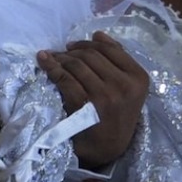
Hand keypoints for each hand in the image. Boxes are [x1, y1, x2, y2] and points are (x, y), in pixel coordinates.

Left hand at [38, 31, 148, 168]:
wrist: (106, 147)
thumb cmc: (115, 114)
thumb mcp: (127, 88)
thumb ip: (117, 60)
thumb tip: (98, 34)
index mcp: (138, 78)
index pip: (110, 49)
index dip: (88, 43)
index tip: (73, 45)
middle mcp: (124, 86)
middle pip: (90, 55)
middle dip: (71, 51)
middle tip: (60, 53)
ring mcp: (104, 95)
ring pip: (76, 64)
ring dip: (59, 58)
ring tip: (51, 58)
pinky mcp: (84, 104)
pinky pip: (63, 78)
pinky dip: (50, 67)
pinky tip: (43, 61)